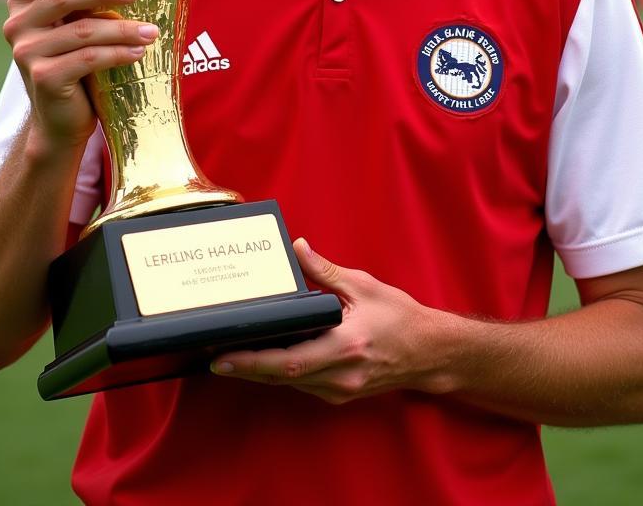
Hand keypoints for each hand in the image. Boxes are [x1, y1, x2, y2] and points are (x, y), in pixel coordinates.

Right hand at [2, 0, 158, 147]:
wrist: (60, 120)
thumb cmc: (74, 62)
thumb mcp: (72, 26)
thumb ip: (83, 2)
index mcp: (23, 2)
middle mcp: (18, 24)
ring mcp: (27, 52)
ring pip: (83, 30)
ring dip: (123, 29)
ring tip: (151, 31)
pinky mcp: (44, 78)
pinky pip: (89, 58)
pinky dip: (119, 53)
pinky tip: (139, 52)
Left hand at [210, 239, 446, 404]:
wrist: (429, 352)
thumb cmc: (400, 317)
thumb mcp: (364, 286)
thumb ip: (326, 272)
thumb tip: (297, 249)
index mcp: (345, 346)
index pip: (289, 360)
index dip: (253, 361)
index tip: (223, 356)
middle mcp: (340, 375)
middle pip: (281, 377)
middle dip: (245, 368)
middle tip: (212, 355)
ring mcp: (339, 389)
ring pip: (289, 383)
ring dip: (260, 371)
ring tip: (229, 354)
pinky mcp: (339, 393)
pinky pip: (301, 384)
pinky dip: (280, 372)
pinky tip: (264, 358)